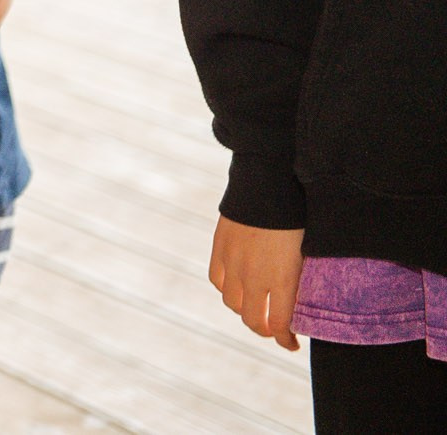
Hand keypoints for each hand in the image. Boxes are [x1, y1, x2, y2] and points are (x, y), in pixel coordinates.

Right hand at [208, 215, 303, 350]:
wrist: (268, 185)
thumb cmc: (299, 218)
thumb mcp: (309, 253)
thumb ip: (302, 281)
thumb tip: (303, 300)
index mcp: (282, 280)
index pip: (278, 325)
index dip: (285, 339)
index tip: (292, 343)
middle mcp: (254, 277)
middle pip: (253, 320)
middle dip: (265, 330)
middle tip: (275, 330)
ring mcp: (234, 263)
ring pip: (232, 303)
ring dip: (245, 311)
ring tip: (255, 308)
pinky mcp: (220, 248)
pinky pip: (218, 280)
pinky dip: (228, 289)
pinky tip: (237, 287)